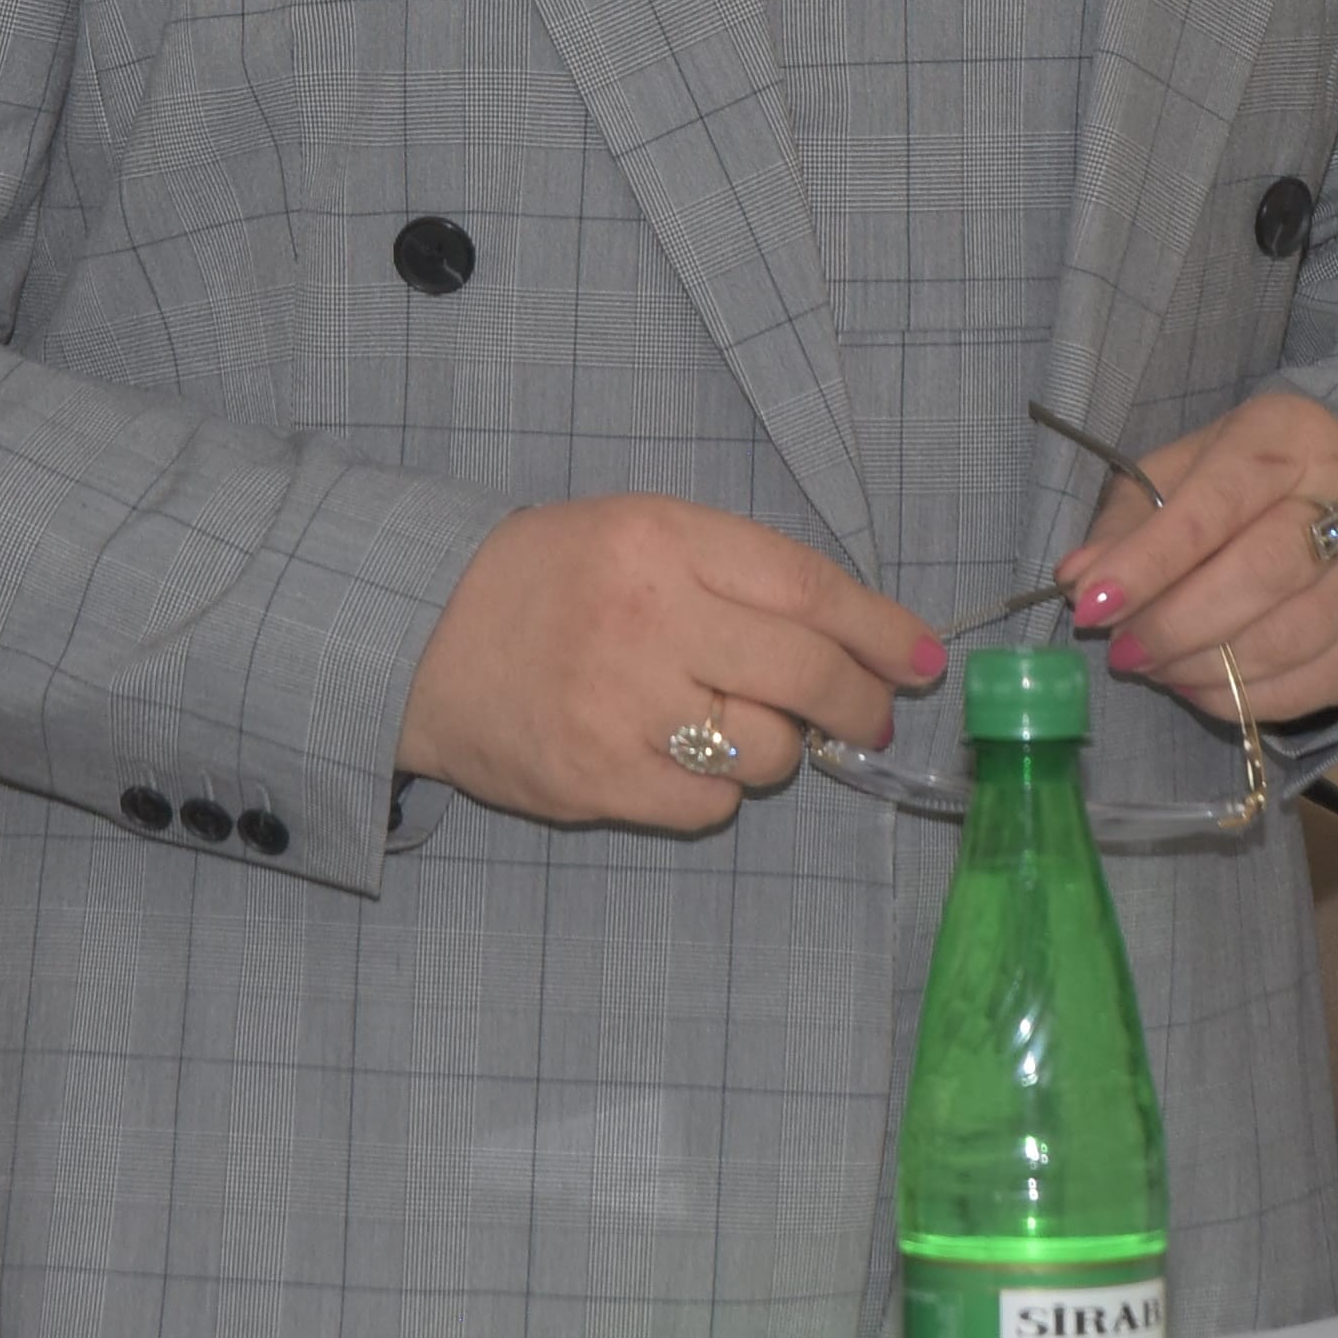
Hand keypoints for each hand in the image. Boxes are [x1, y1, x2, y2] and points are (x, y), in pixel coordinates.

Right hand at [397, 494, 942, 835]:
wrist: (416, 636)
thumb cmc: (548, 580)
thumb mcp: (639, 534)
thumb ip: (740, 574)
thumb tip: (865, 641)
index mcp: (662, 540)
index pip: (806, 587)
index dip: (880, 629)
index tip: (921, 658)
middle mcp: (646, 618)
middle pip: (805, 672)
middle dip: (860, 703)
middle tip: (870, 716)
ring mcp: (619, 706)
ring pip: (766, 749)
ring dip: (780, 747)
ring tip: (744, 727)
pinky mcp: (595, 779)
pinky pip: (710, 803)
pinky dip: (718, 789)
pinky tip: (685, 757)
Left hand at [1051, 387, 1337, 724]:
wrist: (1328, 502)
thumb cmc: (1232, 485)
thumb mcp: (1170, 478)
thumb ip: (1124, 525)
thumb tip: (1079, 579)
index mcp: (1287, 434)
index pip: (1217, 503)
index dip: (1150, 561)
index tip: (1092, 605)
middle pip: (1266, 573)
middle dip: (1179, 624)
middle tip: (1123, 652)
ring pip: (1295, 637)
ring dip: (1210, 669)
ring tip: (1156, 667)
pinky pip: (1318, 682)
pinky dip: (1250, 699)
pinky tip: (1204, 686)